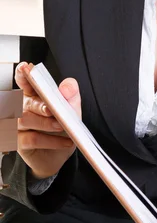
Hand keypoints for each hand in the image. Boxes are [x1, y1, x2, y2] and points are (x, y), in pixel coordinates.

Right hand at [15, 62, 81, 179]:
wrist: (59, 156)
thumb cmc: (62, 128)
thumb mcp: (72, 111)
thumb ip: (70, 96)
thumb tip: (67, 86)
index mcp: (34, 96)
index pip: (25, 82)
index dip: (23, 74)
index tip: (25, 67)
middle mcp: (22, 108)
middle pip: (27, 103)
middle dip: (40, 105)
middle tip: (51, 109)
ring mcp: (18, 126)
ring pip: (26, 120)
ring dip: (46, 124)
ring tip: (62, 126)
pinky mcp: (19, 143)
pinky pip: (33, 139)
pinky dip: (51, 141)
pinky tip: (66, 141)